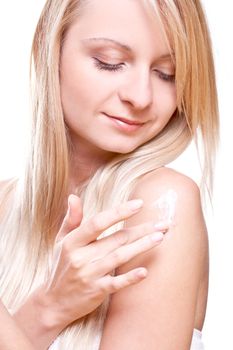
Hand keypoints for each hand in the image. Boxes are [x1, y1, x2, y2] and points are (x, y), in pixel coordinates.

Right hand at [42, 195, 166, 328]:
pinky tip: (145, 271)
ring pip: (119, 257)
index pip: (98, 223)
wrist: (53, 302)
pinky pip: (116, 284)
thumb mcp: (60, 241)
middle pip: (116, 239)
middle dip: (141, 229)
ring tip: (160, 237)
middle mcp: (80, 257)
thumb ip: (71, 219)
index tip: (139, 204)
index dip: (119, 212)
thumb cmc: (61, 266)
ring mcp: (89, 275)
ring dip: (142, 246)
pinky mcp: (96, 291)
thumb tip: (73, 196)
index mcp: (72, 241)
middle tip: (163, 223)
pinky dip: (130, 278)